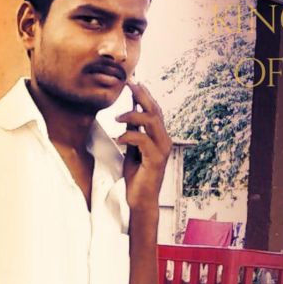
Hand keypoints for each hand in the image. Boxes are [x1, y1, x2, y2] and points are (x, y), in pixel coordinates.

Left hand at [115, 80, 171, 212]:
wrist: (141, 200)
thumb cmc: (138, 177)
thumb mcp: (132, 150)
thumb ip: (133, 133)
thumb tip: (128, 115)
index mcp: (159, 137)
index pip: (154, 111)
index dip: (144, 96)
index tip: (133, 83)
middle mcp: (164, 141)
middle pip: (155, 111)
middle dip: (142, 96)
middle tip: (130, 84)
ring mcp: (162, 149)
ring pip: (151, 121)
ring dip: (133, 115)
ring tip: (118, 117)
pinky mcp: (156, 159)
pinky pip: (143, 139)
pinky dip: (129, 136)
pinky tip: (119, 138)